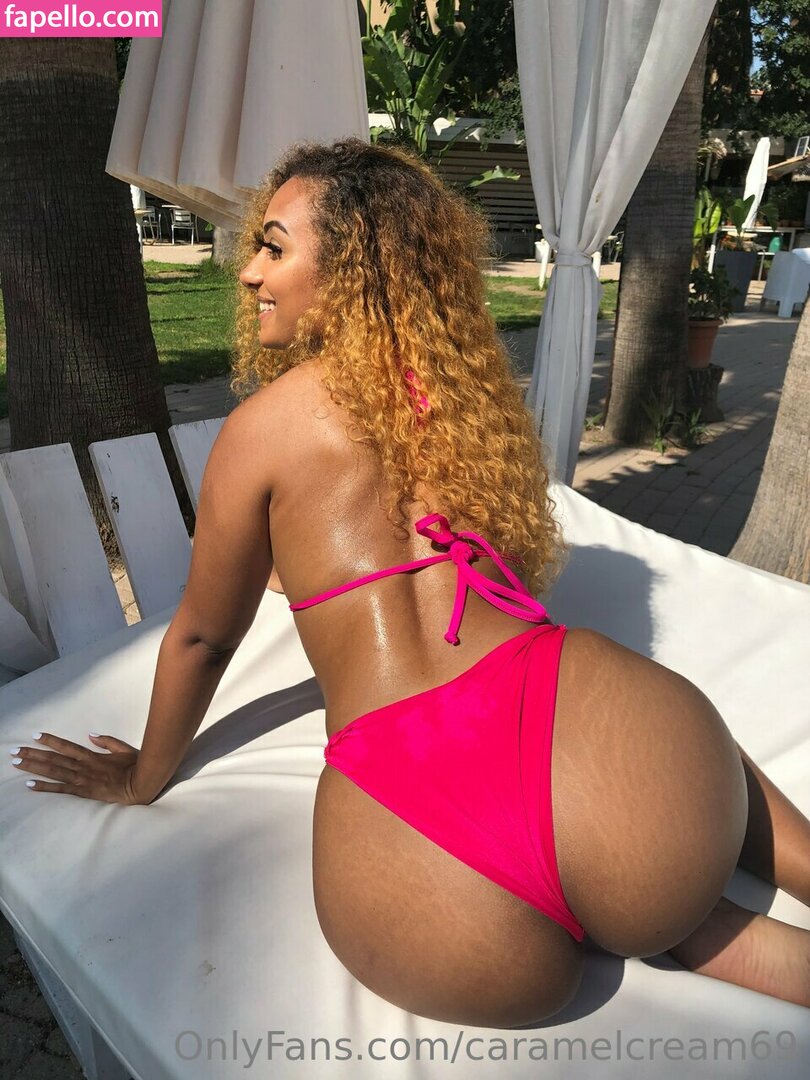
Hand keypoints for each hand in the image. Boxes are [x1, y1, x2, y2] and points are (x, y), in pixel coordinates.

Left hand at [10, 732, 142, 804]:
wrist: (140, 785)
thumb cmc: (135, 766)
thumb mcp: (123, 749)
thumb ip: (107, 742)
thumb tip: (91, 735)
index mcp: (92, 755)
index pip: (66, 746)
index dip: (50, 741)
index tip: (35, 736)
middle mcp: (83, 766)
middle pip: (53, 759)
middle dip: (33, 754)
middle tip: (14, 751)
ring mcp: (81, 780)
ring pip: (53, 772)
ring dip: (33, 768)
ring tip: (17, 763)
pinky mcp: (83, 792)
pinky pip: (60, 790)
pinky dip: (45, 787)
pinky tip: (30, 785)